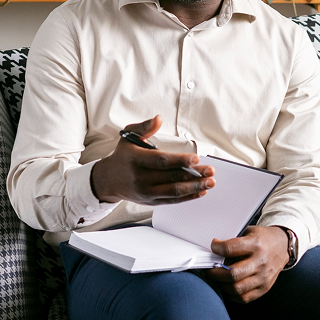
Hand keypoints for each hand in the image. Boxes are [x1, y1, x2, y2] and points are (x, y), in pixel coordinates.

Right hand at [90, 115, 214, 204]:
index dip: (180, 160)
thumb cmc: (123, 156)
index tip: (196, 159)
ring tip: (210, 182)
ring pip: (174, 191)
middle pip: (171, 177)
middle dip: (194, 174)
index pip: (161, 161)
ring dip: (194, 187)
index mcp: (136, 160)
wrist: (109, 180)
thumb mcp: (129, 137)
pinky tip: (200, 191)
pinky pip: (172, 200)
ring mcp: (146, 192)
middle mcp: (141, 178)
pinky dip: (188, 197)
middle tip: (210, 171)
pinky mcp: (151, 201)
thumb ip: (144, 127)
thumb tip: (158, 119)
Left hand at [206, 225, 289, 303]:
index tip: (213, 247)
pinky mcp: (264, 288)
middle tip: (209, 270)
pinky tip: (226, 288)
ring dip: (222, 285)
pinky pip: (244, 298)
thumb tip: (214, 253)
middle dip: (215, 273)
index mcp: (255, 244)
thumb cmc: (263, 238)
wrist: (283, 245)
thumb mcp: (249, 232)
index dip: (216, 248)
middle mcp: (260, 262)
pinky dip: (231, 295)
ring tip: (216, 280)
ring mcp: (263, 277)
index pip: (230, 248)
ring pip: (237, 289)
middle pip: (233, 274)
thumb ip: (234, 242)